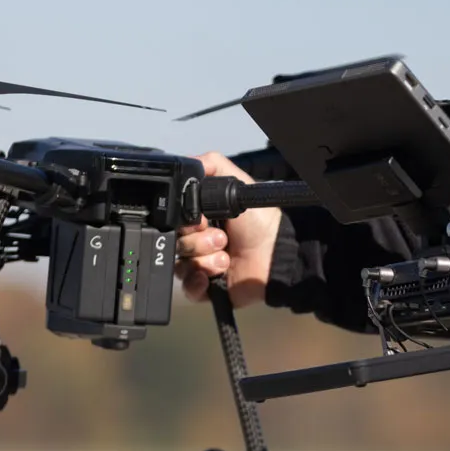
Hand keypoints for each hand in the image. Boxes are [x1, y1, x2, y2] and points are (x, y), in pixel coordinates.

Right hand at [175, 152, 280, 306]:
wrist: (276, 255)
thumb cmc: (260, 221)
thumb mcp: (236, 182)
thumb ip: (212, 165)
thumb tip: (188, 162)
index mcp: (199, 220)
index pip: (174, 223)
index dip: (185, 223)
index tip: (203, 220)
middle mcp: (197, 242)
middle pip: (174, 244)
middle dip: (197, 241)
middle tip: (221, 238)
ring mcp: (200, 265)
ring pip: (179, 266)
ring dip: (203, 260)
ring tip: (225, 256)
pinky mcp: (206, 288)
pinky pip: (187, 288)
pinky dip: (196, 283)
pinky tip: (212, 276)